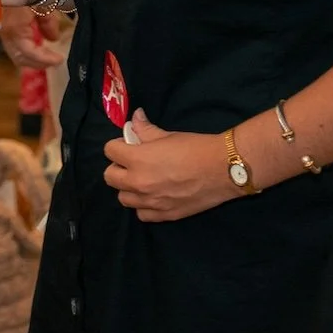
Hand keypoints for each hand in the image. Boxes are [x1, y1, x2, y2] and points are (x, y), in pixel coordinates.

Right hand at [1, 6, 65, 69]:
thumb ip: (46, 19)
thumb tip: (54, 38)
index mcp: (14, 25)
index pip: (28, 51)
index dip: (44, 59)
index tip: (59, 59)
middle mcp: (5, 30)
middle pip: (19, 57)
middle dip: (38, 62)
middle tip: (55, 60)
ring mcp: (2, 28)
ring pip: (14, 52)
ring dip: (32, 58)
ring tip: (49, 56)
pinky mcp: (2, 24)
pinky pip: (13, 43)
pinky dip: (26, 49)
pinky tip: (39, 41)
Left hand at [101, 111, 234, 222]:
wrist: (222, 170)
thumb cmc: (195, 147)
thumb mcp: (167, 135)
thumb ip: (145, 129)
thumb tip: (135, 118)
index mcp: (137, 159)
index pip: (109, 150)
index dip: (118, 145)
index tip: (129, 144)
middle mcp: (138, 183)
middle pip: (109, 177)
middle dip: (118, 166)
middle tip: (133, 162)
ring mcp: (150, 202)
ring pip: (123, 198)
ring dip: (128, 187)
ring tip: (143, 179)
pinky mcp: (163, 215)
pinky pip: (141, 214)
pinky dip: (143, 205)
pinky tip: (154, 195)